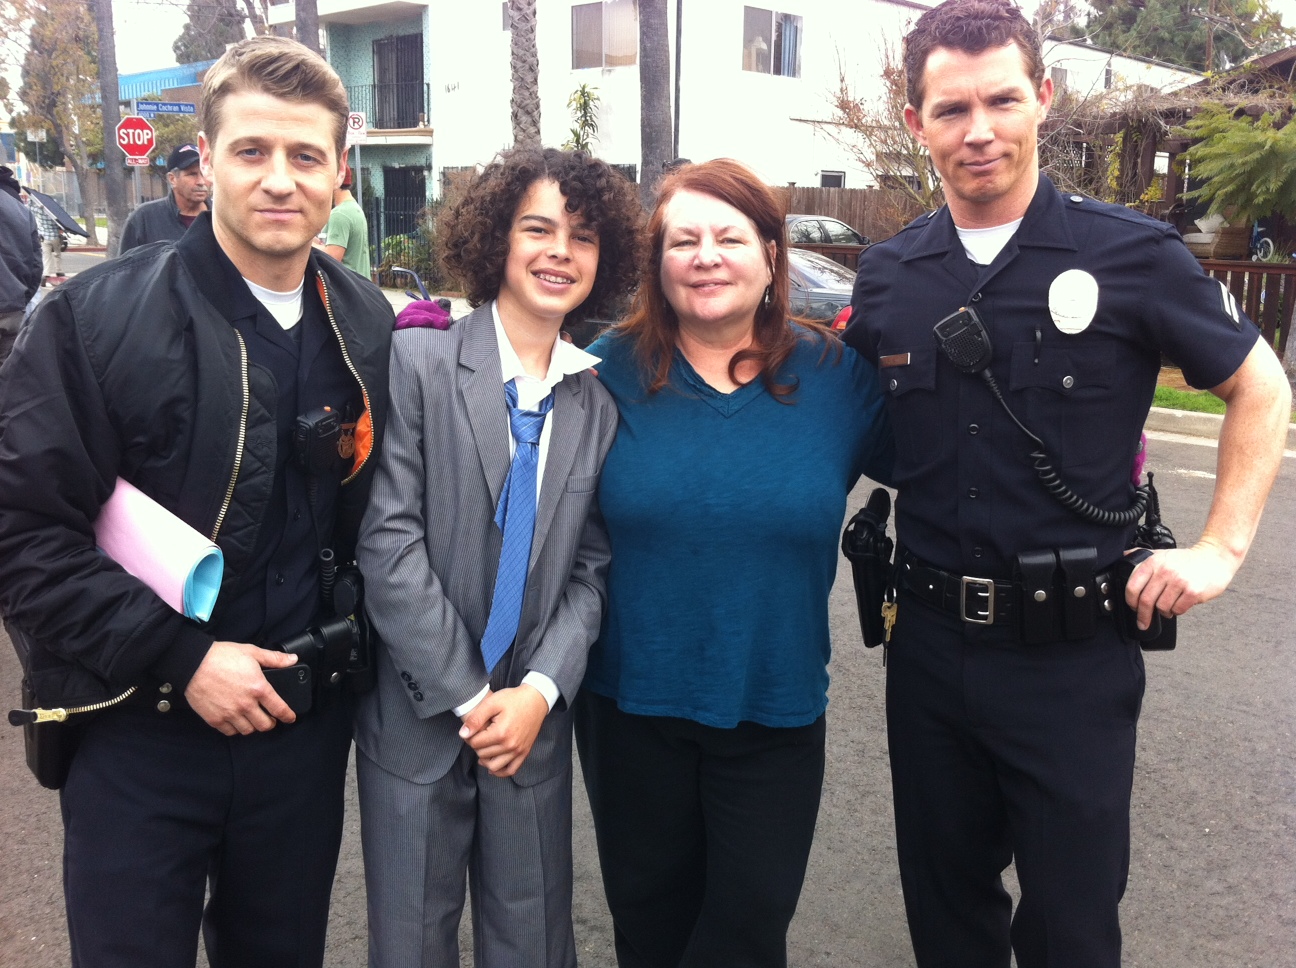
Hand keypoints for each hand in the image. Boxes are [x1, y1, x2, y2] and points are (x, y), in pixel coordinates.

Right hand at [184, 642, 299, 735]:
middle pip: (265, 725)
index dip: (288, 716)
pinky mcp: (215, 719)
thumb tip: (292, 660)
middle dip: (270, 722)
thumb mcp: (251, 652)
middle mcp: (245, 704)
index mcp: (258, 688)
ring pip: (248, 730)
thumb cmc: (221, 656)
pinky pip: (230, 732)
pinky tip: (236, 720)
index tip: (290, 718)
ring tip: (252, 718)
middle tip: (269, 717)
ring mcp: (229, 714)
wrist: (193, 663)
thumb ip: (274, 658)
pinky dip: (235, 728)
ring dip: (253, 726)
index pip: (279, 709)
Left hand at [457, 685, 548, 777]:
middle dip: (477, 746)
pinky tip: (492, 765)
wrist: (536, 700)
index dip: (469, 736)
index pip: (475, 743)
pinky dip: (500, 771)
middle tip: (479, 734)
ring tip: (483, 748)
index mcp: (500, 733)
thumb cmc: (514, 699)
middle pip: (482, 754)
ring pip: (493, 766)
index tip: (473, 728)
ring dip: (485, 759)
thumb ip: (475, 719)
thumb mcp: (492, 702)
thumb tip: (463, 734)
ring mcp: (518, 751)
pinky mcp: (525, 752)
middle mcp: (510, 745)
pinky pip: (511, 770)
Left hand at [1124, 542, 1238, 630]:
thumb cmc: (1187, 559)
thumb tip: (1123, 557)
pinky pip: (1178, 610)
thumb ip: (1143, 557)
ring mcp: (1179, 581)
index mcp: (1153, 562)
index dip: (1130, 601)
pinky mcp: (1193, 591)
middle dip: (1143, 616)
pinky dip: (1176, 611)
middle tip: (1143, 622)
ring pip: (1162, 607)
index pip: (1132, 587)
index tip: (1133, 608)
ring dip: (1163, 612)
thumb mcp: (1162, 553)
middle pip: (1146, 601)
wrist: (1216, 558)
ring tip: (1168, 606)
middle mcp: (1164, 571)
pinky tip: (1179, 605)